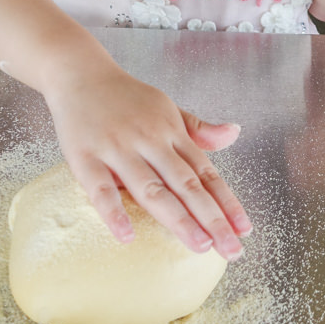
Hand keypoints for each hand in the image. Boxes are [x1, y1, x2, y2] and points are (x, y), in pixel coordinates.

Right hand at [44, 66, 250, 260]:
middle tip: (231, 250)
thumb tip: (234, 133)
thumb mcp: (167, 107)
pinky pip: (100, 188)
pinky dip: (114, 212)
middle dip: (212, 218)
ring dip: (178, 218)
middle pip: (186, 184)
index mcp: (171, 132)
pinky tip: (127, 236)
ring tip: (200, 245)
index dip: (226, 202)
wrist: (80, 73)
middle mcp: (149, 140)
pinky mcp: (84, 156)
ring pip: (151, 188)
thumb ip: (198, 128)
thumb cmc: (126, 98)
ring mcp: (117, 148)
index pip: (205, 172)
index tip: (244, 230)